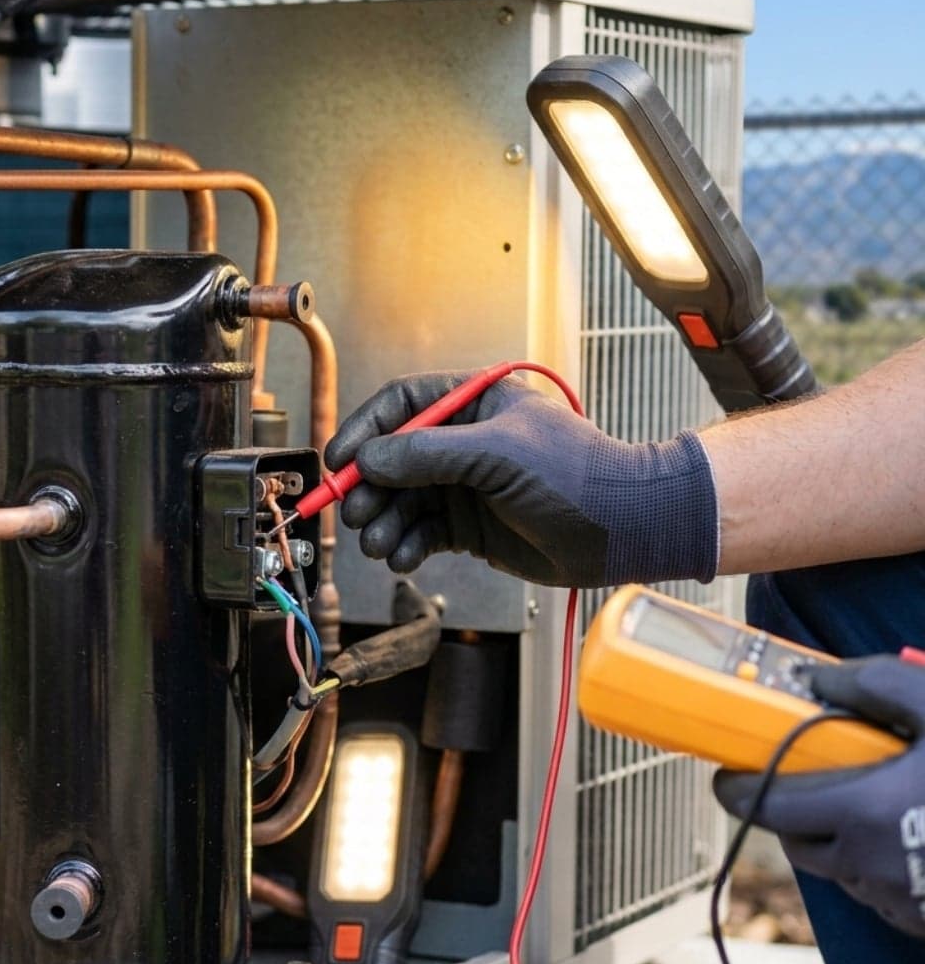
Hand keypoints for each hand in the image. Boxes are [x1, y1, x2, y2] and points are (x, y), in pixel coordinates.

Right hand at [323, 370, 718, 587]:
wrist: (624, 529)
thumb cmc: (576, 476)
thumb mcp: (496, 454)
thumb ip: (427, 454)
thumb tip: (369, 459)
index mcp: (471, 404)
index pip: (401, 406)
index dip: (365, 432)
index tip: (339, 462)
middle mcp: (462, 442)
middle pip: (392, 458)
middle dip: (369, 488)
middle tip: (356, 514)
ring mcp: (465, 485)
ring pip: (402, 501)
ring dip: (384, 523)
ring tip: (379, 545)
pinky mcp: (470, 526)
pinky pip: (422, 533)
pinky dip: (408, 547)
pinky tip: (406, 558)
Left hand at [714, 656, 924, 939]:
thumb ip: (872, 684)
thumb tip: (813, 679)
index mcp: (862, 813)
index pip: (764, 806)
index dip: (736, 788)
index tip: (729, 772)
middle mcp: (869, 864)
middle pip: (793, 839)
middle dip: (787, 808)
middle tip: (803, 776)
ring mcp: (898, 898)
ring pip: (834, 866)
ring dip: (833, 835)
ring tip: (868, 797)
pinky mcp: (921, 918)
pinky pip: (876, 890)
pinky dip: (874, 861)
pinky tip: (908, 829)